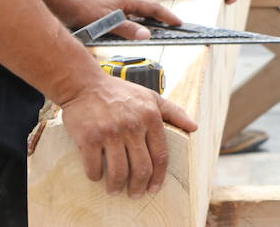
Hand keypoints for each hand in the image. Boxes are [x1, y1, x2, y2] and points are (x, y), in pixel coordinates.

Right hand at [60, 76, 196, 196]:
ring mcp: (110, 132)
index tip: (154, 188)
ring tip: (115, 189)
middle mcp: (132, 125)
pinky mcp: (89, 137)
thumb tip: (195, 127)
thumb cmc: (120, 93)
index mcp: (150, 117)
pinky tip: (97, 176)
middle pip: (141, 168)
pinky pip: (94, 167)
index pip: (160, 155)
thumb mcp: (150, 98)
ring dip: (117, 186)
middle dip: (139, 187)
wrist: (85, 85)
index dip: (159, 176)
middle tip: (135, 194)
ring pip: (119, 172)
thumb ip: (174, 112)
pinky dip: (96, 176)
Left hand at [64, 0, 180, 39]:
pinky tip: (133, 23)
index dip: (167, 16)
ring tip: (158, 24)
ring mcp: (116, 1)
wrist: (64, 4)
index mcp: (126, 1)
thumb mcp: (106, 23)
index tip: (179, 23)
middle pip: (148, 5)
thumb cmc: (83, 12)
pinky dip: (138, 16)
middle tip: (173, 23)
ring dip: (150, 14)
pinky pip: (130, 10)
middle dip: (161, 14)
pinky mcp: (109, 5)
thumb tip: (148, 35)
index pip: (153, 9)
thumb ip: (127, 29)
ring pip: (138, 7)